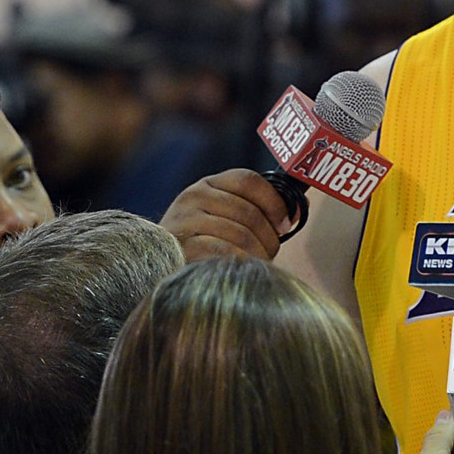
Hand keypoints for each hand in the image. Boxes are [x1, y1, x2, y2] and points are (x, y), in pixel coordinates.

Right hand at [159, 168, 293, 260]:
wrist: (157, 272)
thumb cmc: (201, 249)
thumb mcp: (222, 221)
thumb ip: (254, 212)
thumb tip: (295, 211)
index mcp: (207, 186)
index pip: (249, 180)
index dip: (274, 202)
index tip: (284, 224)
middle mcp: (192, 197)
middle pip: (249, 212)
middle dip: (269, 238)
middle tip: (269, 255)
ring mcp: (184, 220)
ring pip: (241, 234)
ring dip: (257, 255)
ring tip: (255, 267)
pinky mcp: (180, 246)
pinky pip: (225, 252)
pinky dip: (239, 264)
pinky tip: (239, 273)